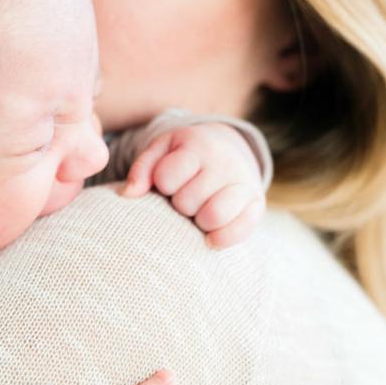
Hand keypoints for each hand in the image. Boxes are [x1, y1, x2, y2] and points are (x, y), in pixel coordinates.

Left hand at [121, 124, 265, 248]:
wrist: (229, 149)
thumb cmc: (185, 157)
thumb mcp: (161, 151)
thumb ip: (142, 169)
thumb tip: (128, 194)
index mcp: (198, 145)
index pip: (166, 178)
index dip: (163, 186)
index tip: (168, 182)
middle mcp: (225, 162)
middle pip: (187, 202)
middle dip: (180, 205)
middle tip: (185, 198)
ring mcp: (244, 182)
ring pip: (213, 217)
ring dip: (199, 221)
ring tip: (198, 212)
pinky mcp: (257, 203)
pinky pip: (239, 231)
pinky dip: (221, 238)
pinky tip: (210, 236)